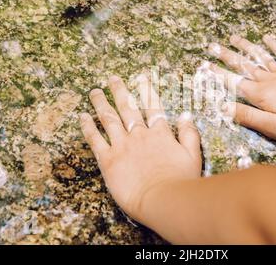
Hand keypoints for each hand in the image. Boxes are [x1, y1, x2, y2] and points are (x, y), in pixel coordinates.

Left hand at [80, 75, 201, 221]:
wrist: (162, 199)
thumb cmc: (180, 180)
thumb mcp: (193, 155)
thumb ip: (189, 134)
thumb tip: (185, 116)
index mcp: (159, 133)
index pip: (152, 106)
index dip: (146, 90)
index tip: (140, 77)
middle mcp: (139, 134)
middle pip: (127, 107)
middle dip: (119, 91)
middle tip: (112, 79)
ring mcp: (122, 145)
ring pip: (109, 118)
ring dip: (100, 103)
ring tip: (94, 92)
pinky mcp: (108, 159)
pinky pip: (95, 140)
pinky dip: (88, 127)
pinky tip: (82, 116)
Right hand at [206, 34, 275, 145]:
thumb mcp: (270, 127)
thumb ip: (247, 116)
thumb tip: (223, 107)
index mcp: (259, 94)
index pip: (233, 81)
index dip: (217, 73)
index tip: (204, 65)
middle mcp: (268, 80)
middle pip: (243, 65)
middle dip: (226, 55)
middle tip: (212, 46)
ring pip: (260, 56)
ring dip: (246, 46)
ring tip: (234, 37)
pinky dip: (274, 45)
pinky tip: (267, 38)